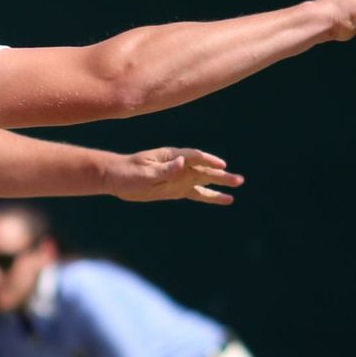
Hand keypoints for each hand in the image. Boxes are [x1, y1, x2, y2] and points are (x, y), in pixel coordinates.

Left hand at [106, 147, 243, 204]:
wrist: (116, 177)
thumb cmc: (128, 172)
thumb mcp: (145, 172)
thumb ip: (165, 169)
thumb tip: (183, 162)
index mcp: (172, 157)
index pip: (194, 157)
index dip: (208, 161)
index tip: (221, 165)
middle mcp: (179, 166)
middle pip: (204, 169)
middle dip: (221, 174)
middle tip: (239, 180)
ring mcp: (179, 178)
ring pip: (204, 181)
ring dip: (220, 183)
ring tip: (237, 185)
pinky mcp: (176, 190)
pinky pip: (196, 193)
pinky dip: (210, 196)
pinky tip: (224, 199)